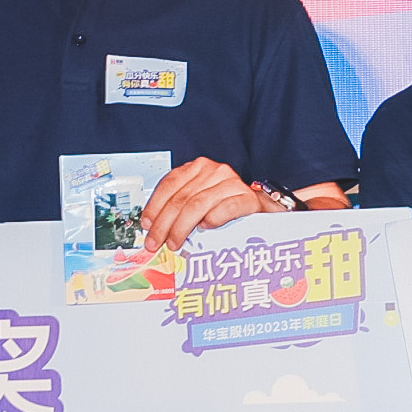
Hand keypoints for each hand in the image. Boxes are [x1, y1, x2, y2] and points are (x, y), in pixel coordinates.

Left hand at [140, 158, 267, 251]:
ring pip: (198, 204)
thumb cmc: (227, 207)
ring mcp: (232, 183)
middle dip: (164, 223)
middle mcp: (215, 171)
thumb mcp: (201, 201)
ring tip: (174, 243)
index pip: (169, 183)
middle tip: (155, 242)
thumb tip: (153, 228)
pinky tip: (205, 229)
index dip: (154, 206)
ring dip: (181, 227)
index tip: (146, 225)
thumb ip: (180, 207)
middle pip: (181, 197)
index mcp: (199, 168)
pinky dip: (212, 219)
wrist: (264, 209)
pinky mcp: (248, 198)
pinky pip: (225, 208)